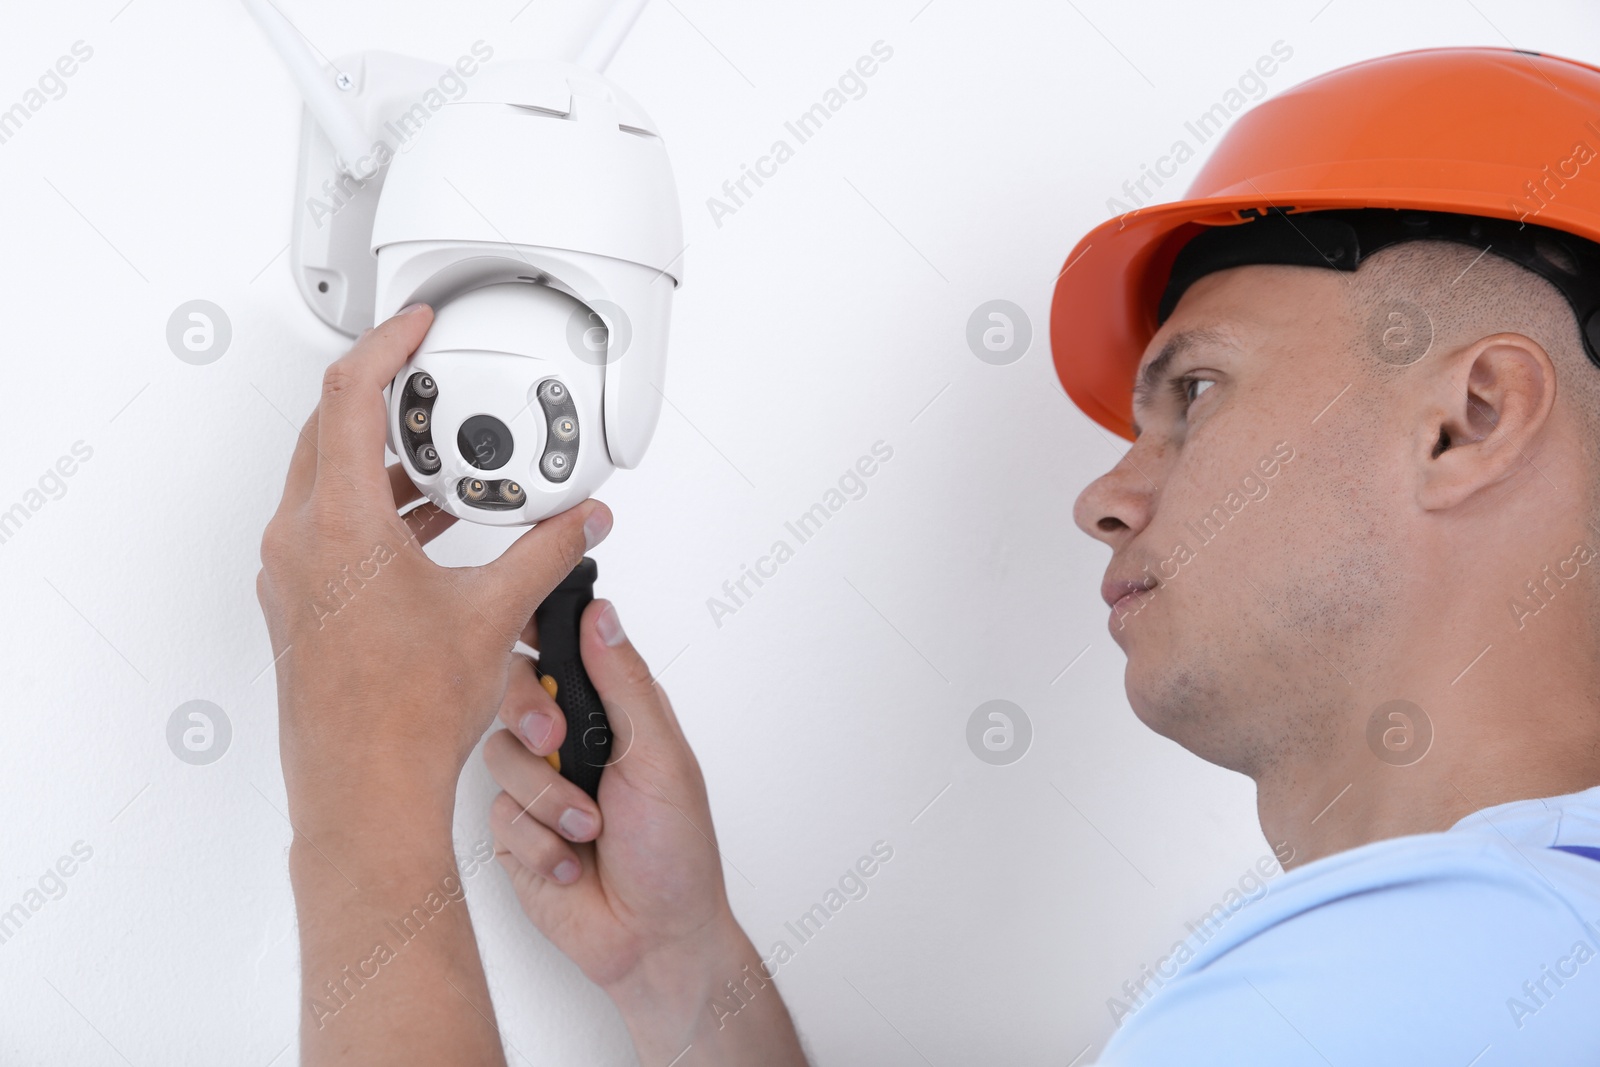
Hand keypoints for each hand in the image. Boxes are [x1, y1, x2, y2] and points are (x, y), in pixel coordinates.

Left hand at [255, 303, 612, 841]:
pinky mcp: (297, 603)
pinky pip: (326, 526)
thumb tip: (580, 522)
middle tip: (432, 390)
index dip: (387, 347)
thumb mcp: (493, 614)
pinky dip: (372, 509)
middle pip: (328, 431)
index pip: (348, 397)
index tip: (416, 327)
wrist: (364, 792)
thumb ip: (547, 551)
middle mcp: (299, 542)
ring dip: (382, 461)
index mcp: (338, 527)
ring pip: (325, 481)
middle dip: (386, 401)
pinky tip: (426, 531)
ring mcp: (290, 575)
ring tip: (443, 467)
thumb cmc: (404, 719)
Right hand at [483, 603, 806, 1062]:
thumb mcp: (660, 758)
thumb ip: (624, 685)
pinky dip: (538, 842)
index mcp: (613, 713)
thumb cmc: (676, 852)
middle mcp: (571, 742)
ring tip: (589, 830)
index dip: (537, 632)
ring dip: (548, 799)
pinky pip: (497, 816)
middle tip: (555, 743)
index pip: (563, 650)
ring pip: (499, 755)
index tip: (523, 627)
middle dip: (530, 715)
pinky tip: (570, 864)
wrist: (654, 940)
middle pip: (514, 691)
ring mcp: (538, 786)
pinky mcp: (514, 833)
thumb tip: (601, 614)